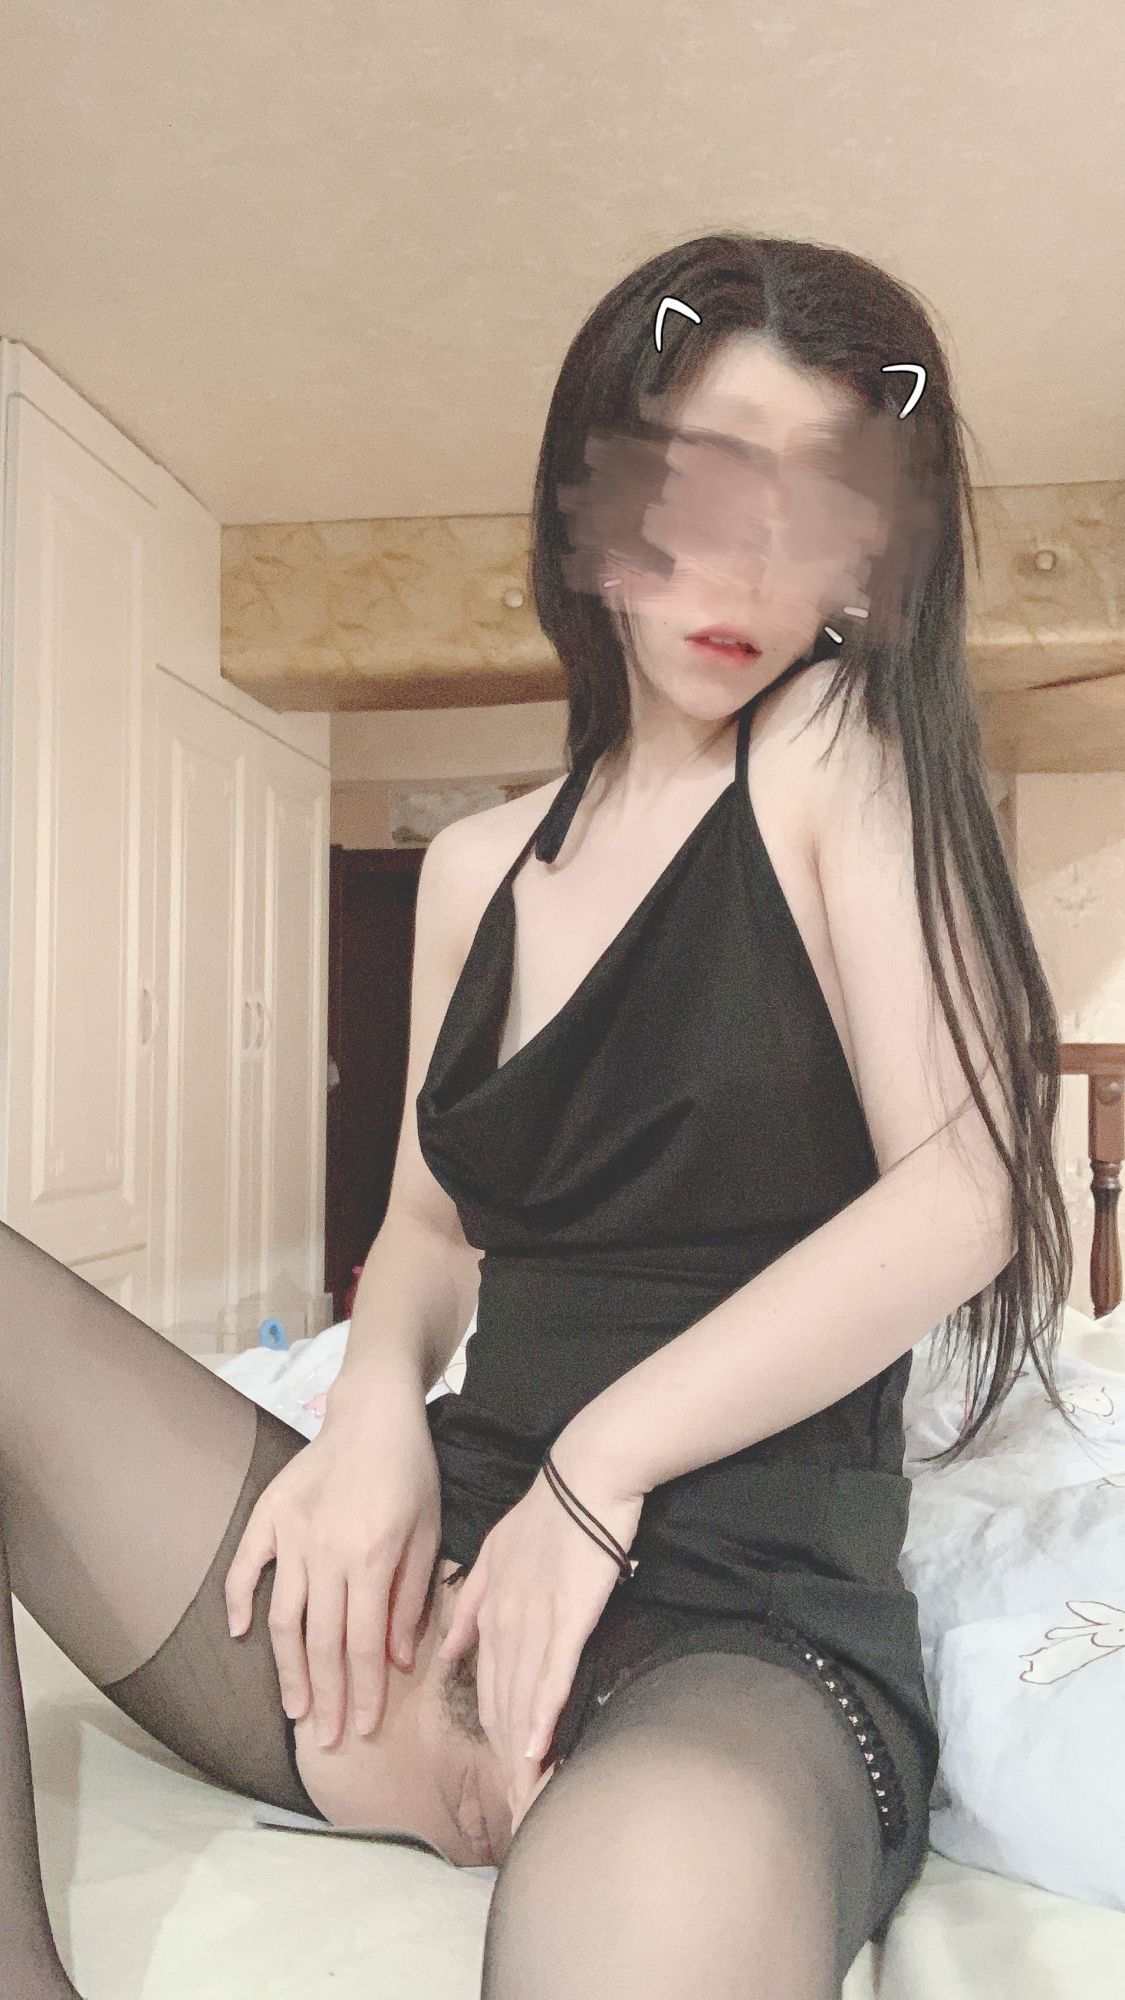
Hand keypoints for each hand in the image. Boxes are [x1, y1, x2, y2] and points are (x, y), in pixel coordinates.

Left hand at [436, 1441, 643, 1830]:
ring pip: (521, 1698)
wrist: (585, 1473)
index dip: (492, 1737)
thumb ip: (469, 1606)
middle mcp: (504, 1622)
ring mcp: (534, 1620)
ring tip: (523, 1799)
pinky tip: (538, 1749)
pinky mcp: (567, 1614)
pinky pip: (551, 1672)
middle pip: (499, 1706)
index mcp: (489, 1610)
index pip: (485, 1689)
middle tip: (512, 1812)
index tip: (499, 1780)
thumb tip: (445, 1653)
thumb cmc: (548, 1513)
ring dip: (521, 1752)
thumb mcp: (495, 1555)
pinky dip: (543, 1714)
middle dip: (504, 1762)